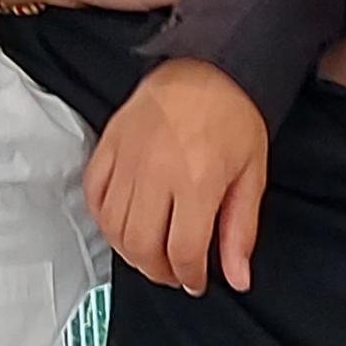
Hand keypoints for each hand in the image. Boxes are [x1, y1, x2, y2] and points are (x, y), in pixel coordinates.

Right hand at [84, 59, 270, 292]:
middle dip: (158, 271)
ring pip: (114, 228)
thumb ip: (240, 230)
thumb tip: (237, 277)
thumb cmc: (232, 115)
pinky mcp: (108, 146)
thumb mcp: (251, 175)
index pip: (182, 251)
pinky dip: (105, 220)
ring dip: (131, 252)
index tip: (195, 281)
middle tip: (173, 272)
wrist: (206, 64)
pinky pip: (94, 197)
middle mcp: (156, 172)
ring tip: (151, 252)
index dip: (189, 277)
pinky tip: (125, 224)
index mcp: (197, 181)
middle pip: (141, 246)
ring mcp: (127, 158)